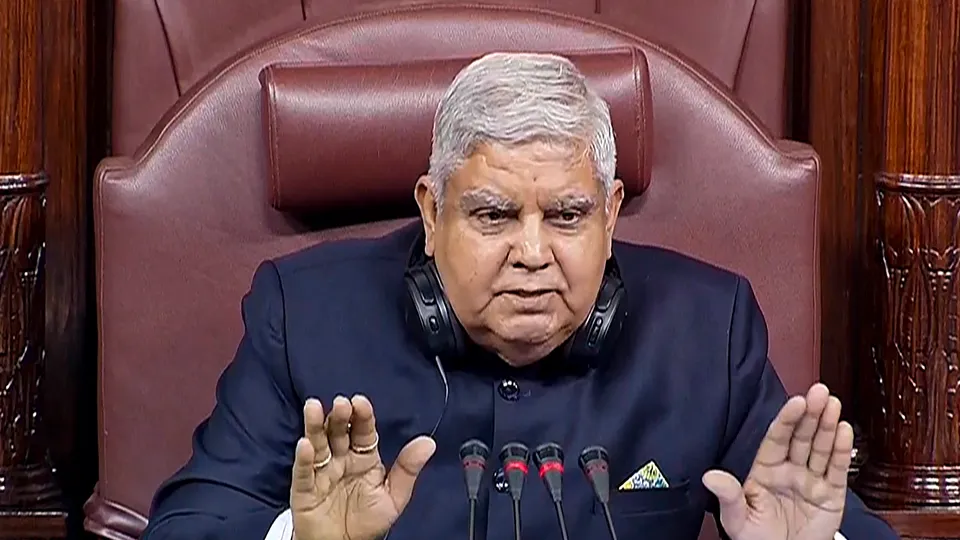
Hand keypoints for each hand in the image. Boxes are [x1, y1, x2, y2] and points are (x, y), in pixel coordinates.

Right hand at [290, 395, 435, 539]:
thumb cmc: (367, 522)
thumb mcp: (393, 497)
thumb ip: (408, 469)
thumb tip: (429, 443)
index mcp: (364, 458)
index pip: (363, 431)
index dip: (362, 416)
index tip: (360, 402)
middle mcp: (341, 459)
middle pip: (339, 432)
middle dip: (339, 417)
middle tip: (341, 404)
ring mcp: (322, 472)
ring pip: (318, 445)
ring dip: (315, 427)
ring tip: (314, 408)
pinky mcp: (305, 489)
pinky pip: (304, 472)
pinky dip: (304, 458)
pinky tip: (305, 445)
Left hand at [702, 383, 852, 539]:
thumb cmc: (757, 539)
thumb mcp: (737, 519)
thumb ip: (728, 496)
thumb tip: (710, 477)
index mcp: (764, 469)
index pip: (776, 438)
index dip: (786, 419)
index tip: (795, 402)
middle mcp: (789, 470)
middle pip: (801, 437)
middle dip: (810, 414)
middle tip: (819, 392)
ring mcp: (811, 480)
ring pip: (820, 448)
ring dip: (827, 425)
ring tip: (832, 404)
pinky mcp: (831, 494)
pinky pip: (836, 469)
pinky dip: (842, 450)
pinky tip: (844, 430)